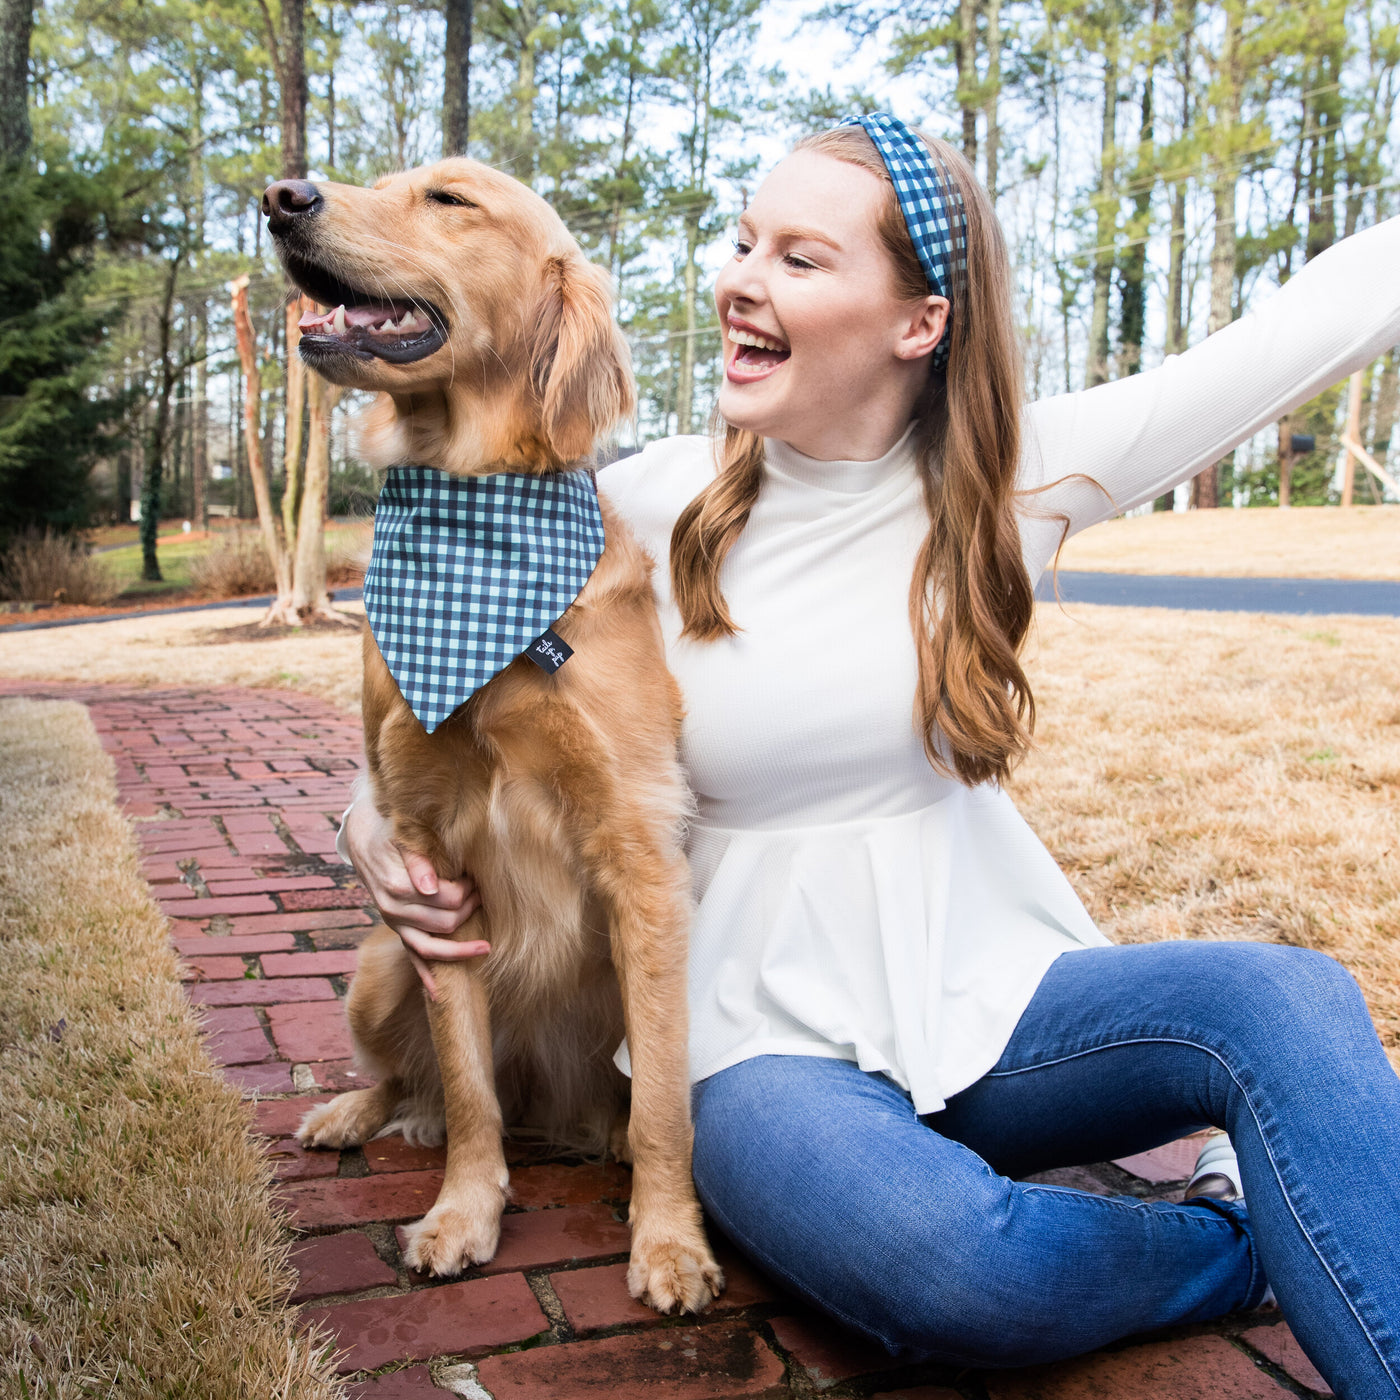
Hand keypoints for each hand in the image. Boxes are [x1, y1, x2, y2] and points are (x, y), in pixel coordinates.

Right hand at [341, 794, 487, 999]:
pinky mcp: (398, 930)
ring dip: (460, 951)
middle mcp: (393, 911)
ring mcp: (395, 924)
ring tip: (486, 946)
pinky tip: (438, 994)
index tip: (476, 877)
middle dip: (470, 909)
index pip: (446, 899)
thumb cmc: (391, 831)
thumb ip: (418, 861)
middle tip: (482, 893)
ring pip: (430, 949)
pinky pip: (412, 957)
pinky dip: (425, 976)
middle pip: (445, 923)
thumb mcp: (403, 837)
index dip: (467, 890)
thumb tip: (431, 887)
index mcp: (398, 887)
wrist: (364, 837)